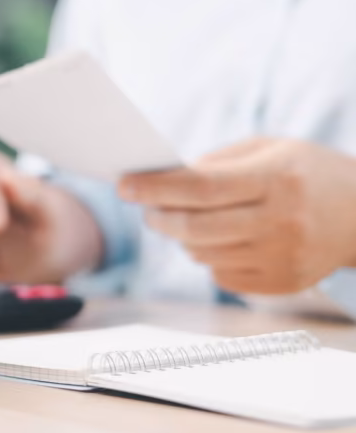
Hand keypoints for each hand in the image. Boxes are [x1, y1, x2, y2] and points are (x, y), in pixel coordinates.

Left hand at [119, 138, 355, 294]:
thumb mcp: (270, 148)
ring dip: (182, 238)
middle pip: (195, 227)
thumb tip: (164, 179)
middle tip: (146, 209)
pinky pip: (220, 275)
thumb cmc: (307, 172)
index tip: (124, 185)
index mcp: (277, 180)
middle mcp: (282, 222)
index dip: (156, 188)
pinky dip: (208, 257)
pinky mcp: (282, 284)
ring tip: (185, 221)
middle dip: (158, 217)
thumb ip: (218, 162)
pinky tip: (219, 241)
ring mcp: (283, 258)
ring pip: (203, 254)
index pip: (201, 187)